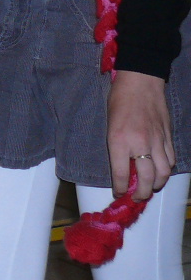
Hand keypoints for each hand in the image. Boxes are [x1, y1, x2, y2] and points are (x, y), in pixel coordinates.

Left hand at [107, 69, 173, 200]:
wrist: (140, 82)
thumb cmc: (119, 99)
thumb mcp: (109, 124)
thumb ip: (115, 146)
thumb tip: (122, 166)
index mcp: (119, 140)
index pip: (121, 173)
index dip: (121, 188)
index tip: (119, 194)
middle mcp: (140, 144)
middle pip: (146, 179)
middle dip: (142, 193)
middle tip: (137, 197)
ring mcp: (157, 141)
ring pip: (163, 173)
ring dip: (157, 184)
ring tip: (150, 187)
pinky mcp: (168, 136)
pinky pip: (171, 159)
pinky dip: (166, 169)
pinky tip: (160, 171)